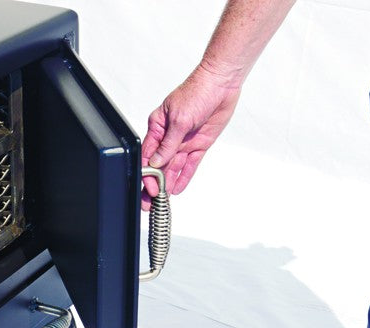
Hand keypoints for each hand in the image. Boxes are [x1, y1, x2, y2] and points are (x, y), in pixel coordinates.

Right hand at [141, 64, 240, 210]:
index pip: (148, 155)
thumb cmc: (197, 92)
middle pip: (159, 165)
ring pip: (173, 168)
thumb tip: (156, 162)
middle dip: (154, 184)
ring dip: (167, 183)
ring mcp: (184, 142)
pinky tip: (177, 188)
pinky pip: (189, 164)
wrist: (221, 84)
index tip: (149, 188)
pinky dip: (184, 176)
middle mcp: (169, 137)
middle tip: (150, 201)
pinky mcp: (199, 144)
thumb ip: (168, 144)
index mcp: (158, 127)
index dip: (147, 173)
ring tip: (162, 200)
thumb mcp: (180, 119)